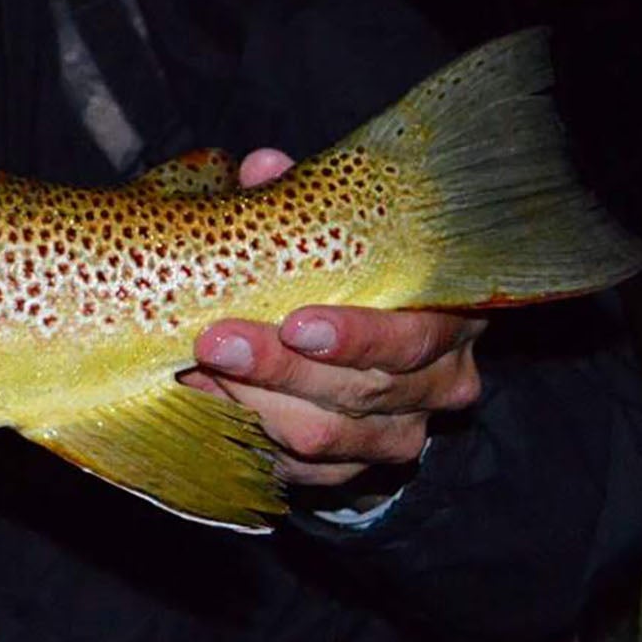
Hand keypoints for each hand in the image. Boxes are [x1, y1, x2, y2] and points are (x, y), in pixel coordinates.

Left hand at [177, 148, 485, 495]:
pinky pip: (299, 473)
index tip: (295, 324)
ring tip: (195, 374)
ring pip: (324, 439)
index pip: (412, 339)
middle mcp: (436, 385)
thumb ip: (300, 204)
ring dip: (252, 408)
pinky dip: (246, 442)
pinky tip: (202, 409)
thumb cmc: (351, 272)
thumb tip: (263, 168)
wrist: (368, 345)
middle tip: (215, 344)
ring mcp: (398, 435)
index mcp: (447, 320)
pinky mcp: (354, 472)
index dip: (356, 336)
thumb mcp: (338, 233)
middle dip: (281, 371)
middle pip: (361, 393)